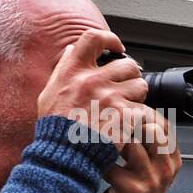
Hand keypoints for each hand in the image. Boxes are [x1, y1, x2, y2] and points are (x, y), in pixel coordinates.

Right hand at [38, 28, 154, 141]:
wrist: (66, 154)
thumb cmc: (56, 127)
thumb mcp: (49, 92)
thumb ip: (63, 69)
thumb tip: (72, 49)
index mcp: (73, 71)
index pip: (93, 38)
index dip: (109, 38)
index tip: (117, 46)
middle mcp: (93, 80)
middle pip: (128, 64)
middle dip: (131, 75)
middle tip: (126, 87)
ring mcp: (111, 97)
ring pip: (141, 85)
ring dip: (138, 95)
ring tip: (128, 106)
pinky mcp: (125, 115)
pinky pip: (144, 109)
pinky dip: (141, 117)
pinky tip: (131, 124)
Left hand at [98, 114, 181, 192]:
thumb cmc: (136, 184)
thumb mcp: (152, 163)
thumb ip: (149, 141)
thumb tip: (134, 107)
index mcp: (173, 159)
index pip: (165, 126)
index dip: (144, 113)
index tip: (126, 108)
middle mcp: (166, 169)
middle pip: (153, 131)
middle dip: (130, 121)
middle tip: (112, 119)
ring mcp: (151, 180)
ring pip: (131, 145)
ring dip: (112, 139)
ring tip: (100, 138)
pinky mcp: (133, 190)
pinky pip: (112, 164)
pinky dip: (100, 160)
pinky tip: (95, 160)